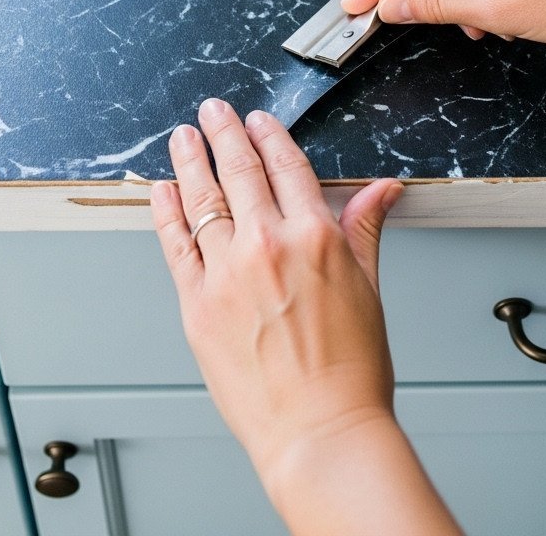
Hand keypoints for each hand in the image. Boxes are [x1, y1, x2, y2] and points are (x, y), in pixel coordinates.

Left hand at [152, 102, 461, 533]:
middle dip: (224, 132)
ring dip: (190, 160)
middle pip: (239, 171)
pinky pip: (175, 245)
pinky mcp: (197, 306)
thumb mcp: (368, 288)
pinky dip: (165, 212)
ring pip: (202, 200)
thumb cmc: (351, 372)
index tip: (258, 120)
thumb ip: (364, 228)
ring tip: (182, 137)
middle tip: (213, 111)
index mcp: (314, 237)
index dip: (268, 135)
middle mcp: (267, 247)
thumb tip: (383, 189)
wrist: (320, 433)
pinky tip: (162, 190)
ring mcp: (226, 275)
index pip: (285, 165)